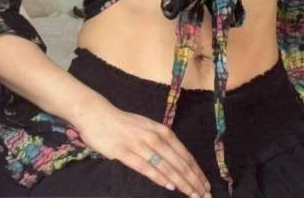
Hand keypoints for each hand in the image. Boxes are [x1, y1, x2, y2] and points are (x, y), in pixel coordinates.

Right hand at [76, 98, 211, 197]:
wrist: (98, 114)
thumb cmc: (123, 122)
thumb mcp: (147, 128)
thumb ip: (160, 141)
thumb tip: (174, 159)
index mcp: (162, 131)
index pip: (184, 154)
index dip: (196, 170)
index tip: (205, 183)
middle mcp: (155, 137)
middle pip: (179, 162)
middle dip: (193, 180)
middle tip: (204, 194)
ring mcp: (141, 144)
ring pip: (166, 166)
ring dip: (181, 182)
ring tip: (193, 195)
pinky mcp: (126, 152)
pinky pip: (146, 167)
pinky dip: (160, 177)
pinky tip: (169, 186)